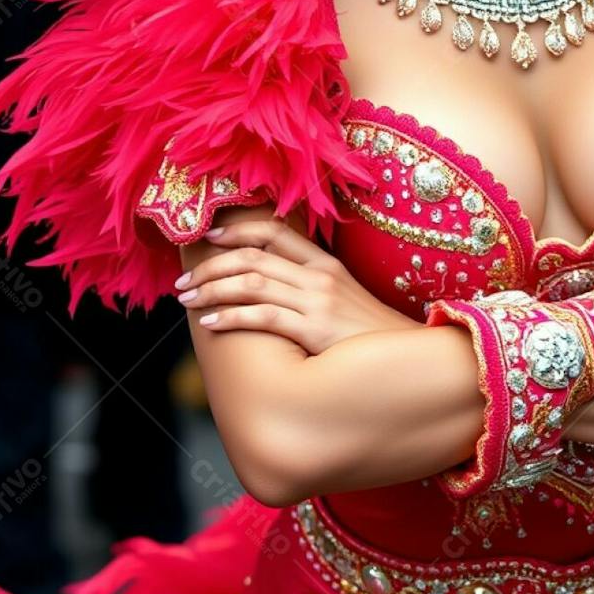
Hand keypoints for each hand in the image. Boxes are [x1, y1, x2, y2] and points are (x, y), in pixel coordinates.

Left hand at [174, 211, 417, 352]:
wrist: (408, 362)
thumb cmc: (370, 338)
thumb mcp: (344, 300)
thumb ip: (311, 287)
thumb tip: (270, 286)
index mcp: (326, 263)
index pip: (273, 232)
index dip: (236, 231)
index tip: (208, 239)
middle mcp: (320, 276)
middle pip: (253, 256)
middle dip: (211, 266)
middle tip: (184, 282)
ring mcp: (318, 302)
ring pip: (252, 282)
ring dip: (212, 289)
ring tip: (188, 301)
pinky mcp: (315, 329)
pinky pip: (263, 315)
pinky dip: (231, 315)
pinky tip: (212, 323)